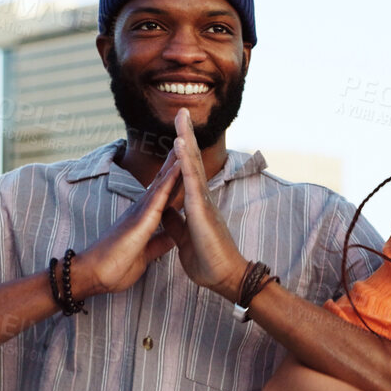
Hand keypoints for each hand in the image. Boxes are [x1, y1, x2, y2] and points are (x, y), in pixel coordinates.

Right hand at [69, 145, 183, 299]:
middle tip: (186, 141)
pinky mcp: (140, 220)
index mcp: (144, 219)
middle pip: (162, 182)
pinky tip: (179, 166)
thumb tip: (173, 237)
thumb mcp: (146, 254)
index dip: (175, 179)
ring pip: (161, 184)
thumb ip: (158, 243)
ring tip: (184, 143)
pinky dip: (170, 180)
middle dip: (174, 163)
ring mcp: (140, 213)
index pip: (164, 195)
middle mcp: (141, 211)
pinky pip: (158, 196)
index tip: (186, 163)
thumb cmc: (115, 267)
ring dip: (173, 164)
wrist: (95, 276)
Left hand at [165, 109, 249, 299]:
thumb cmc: (207, 261)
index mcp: (195, 204)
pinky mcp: (201, 210)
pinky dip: (184, 162)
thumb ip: (175, 222)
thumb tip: (166, 210)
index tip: (176, 130)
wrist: (224, 278)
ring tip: (180, 118)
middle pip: (190, 160)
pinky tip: (179, 145)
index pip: (186, 172)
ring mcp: (203, 202)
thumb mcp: (183, 238)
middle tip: (180, 112)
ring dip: (186, 140)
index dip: (181, 151)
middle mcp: (201, 198)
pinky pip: (191, 181)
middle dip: (185, 135)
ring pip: (192, 165)